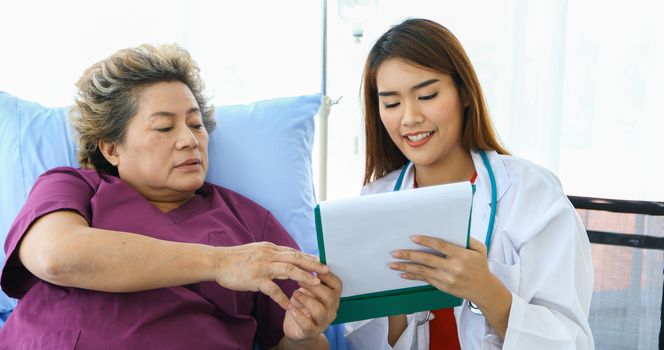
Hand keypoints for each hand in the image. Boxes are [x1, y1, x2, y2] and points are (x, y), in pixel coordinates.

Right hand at [214, 242, 328, 309]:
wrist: (217, 261)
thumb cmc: (237, 258)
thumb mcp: (258, 251)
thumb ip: (273, 255)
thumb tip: (289, 259)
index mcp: (271, 248)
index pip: (295, 251)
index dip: (309, 257)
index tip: (322, 262)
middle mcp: (269, 255)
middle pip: (296, 258)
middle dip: (313, 264)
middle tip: (327, 270)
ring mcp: (263, 266)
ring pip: (288, 270)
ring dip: (304, 277)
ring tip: (316, 284)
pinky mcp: (255, 279)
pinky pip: (272, 289)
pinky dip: (283, 298)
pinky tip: (290, 306)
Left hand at [282, 272, 341, 343]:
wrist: (296, 328)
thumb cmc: (303, 304)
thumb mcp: (309, 290)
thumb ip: (312, 278)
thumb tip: (312, 256)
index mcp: (333, 296)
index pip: (337, 284)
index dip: (326, 275)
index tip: (313, 267)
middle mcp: (331, 309)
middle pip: (329, 296)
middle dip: (314, 286)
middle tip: (299, 279)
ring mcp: (323, 322)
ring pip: (320, 311)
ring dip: (306, 300)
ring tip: (294, 293)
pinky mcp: (311, 332)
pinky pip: (308, 325)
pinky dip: (298, 316)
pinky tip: (290, 308)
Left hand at [389, 236, 492, 302]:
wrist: (484, 290)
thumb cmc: (480, 266)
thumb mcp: (480, 249)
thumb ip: (468, 239)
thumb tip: (454, 230)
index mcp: (461, 256)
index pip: (440, 246)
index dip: (426, 241)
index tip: (413, 238)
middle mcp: (453, 268)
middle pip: (427, 260)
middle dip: (409, 255)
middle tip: (395, 252)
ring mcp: (447, 279)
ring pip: (423, 271)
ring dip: (406, 267)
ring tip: (393, 264)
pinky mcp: (443, 287)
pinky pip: (425, 280)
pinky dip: (413, 277)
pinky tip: (403, 274)